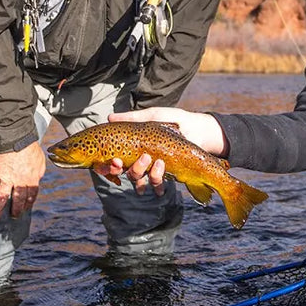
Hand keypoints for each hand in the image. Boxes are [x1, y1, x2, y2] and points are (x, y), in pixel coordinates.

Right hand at [0, 140, 46, 219]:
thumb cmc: (31, 147)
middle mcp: (19, 181)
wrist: (18, 137)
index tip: (26, 208)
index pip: (31, 195)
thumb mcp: (41, 160)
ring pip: (2, 196)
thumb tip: (38, 178)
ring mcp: (7, 177)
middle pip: (18, 199)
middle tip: (14, 217)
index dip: (29, 203)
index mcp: (32, 178)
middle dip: (16, 210)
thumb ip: (39, 172)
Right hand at [93, 107, 225, 195]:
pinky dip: (157, 186)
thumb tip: (109, 117)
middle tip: (145, 158)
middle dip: (133, 169)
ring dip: (148, 175)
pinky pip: (157, 185)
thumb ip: (132, 118)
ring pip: (141, 179)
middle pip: (127, 172)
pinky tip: (161, 189)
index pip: (115, 160)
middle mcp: (139, 159)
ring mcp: (151, 168)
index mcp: (133, 146)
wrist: (196, 128)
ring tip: (161, 163)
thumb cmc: (172, 119)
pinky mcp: (166, 174)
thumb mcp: (152, 116)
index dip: (110, 165)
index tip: (115, 161)